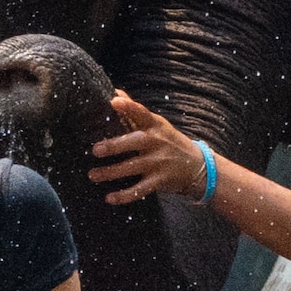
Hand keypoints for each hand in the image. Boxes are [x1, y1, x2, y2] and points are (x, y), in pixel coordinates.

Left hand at [87, 87, 209, 208]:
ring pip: (132, 167)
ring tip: (93, 175)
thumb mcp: (156, 124)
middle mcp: (156, 142)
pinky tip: (110, 198)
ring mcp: (159, 162)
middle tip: (95, 150)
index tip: (114, 101)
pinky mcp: (160, 181)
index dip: (129, 107)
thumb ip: (135, 111)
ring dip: (111, 172)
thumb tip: (116, 92)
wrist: (198, 166)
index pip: (141, 113)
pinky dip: (125, 195)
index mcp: (154, 125)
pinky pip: (140, 189)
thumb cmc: (168, 141)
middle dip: (114, 146)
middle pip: (134, 142)